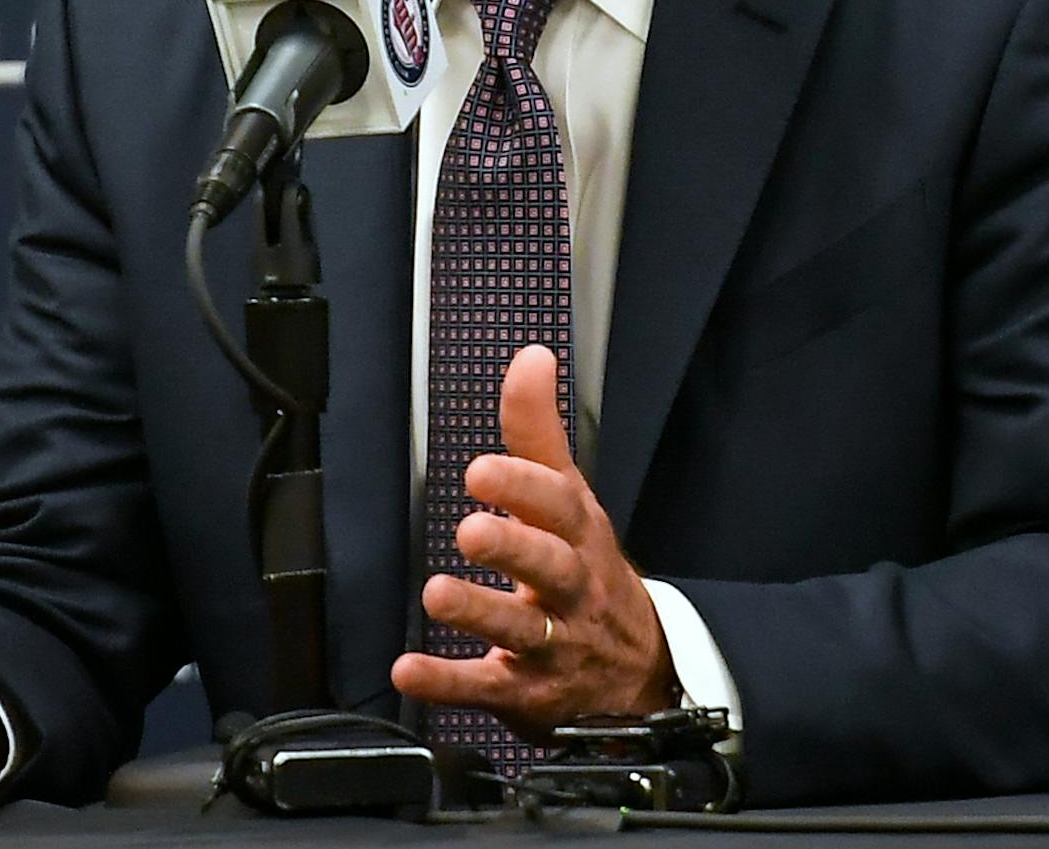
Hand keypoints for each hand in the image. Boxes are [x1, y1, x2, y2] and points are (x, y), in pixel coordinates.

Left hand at [392, 344, 675, 734]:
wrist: (639, 670)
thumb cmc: (587, 567)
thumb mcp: (569, 497)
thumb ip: (539, 431)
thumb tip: (531, 356)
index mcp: (579, 534)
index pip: (558, 504)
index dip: (522, 485)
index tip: (480, 469)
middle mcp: (570, 588)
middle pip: (549, 567)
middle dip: (513, 548)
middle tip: (471, 531)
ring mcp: (553, 644)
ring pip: (521, 630)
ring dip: (479, 612)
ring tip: (436, 595)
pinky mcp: (527, 693)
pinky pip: (487, 688)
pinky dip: (448, 682)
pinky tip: (409, 670)